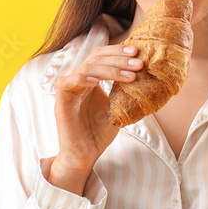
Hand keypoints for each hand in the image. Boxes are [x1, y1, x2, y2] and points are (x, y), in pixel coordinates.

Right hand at [52, 42, 144, 175]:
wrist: (84, 156)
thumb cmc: (98, 134)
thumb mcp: (116, 109)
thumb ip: (124, 93)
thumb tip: (146, 79)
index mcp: (90, 80)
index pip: (101, 56)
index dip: (117, 52)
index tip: (137, 52)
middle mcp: (78, 82)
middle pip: (95, 58)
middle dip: (118, 58)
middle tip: (138, 62)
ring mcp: (69, 90)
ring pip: (87, 68)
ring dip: (110, 69)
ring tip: (131, 75)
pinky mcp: (61, 102)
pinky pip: (68, 83)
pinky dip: (82, 79)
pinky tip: (97, 82)